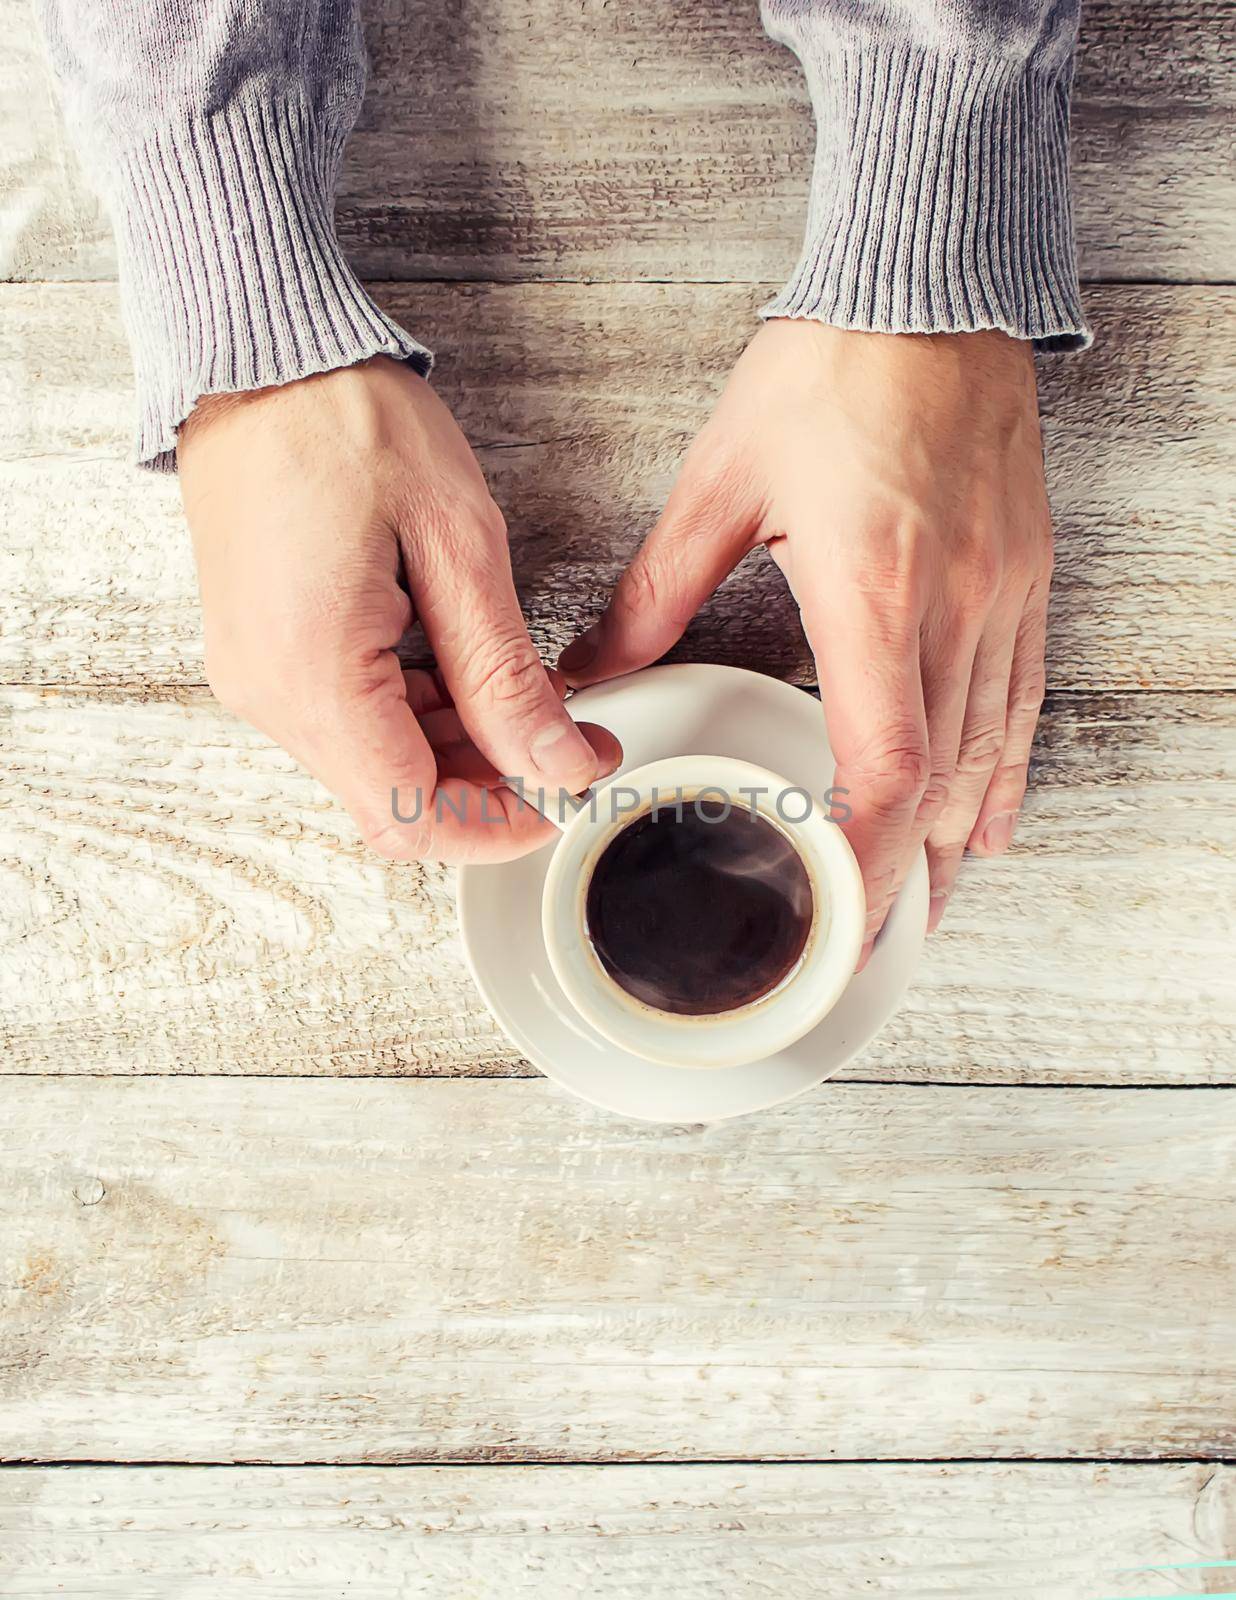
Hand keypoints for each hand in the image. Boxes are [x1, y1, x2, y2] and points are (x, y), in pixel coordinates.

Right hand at [180, 356, 619, 863]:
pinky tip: (464, 667)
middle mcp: (269, 693)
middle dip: (491, 785)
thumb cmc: (347, 420)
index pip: (414, 816)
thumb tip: (553, 763)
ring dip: (458, 749)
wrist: (256, 353)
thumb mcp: (457, 544)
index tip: (568, 789)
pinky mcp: (262, 652)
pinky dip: (416, 714)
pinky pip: (348, 720)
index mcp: (313, 676)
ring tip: (525, 690)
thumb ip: (503, 675)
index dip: (503, 825)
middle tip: (567, 736)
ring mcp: (257, 674)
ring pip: (374, 765)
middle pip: (392, 801)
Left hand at [559, 321, 1051, 958]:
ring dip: (962, 839)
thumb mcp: (721, 483)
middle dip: (910, 875)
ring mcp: (1000, 594)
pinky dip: (1007, 770)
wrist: (928, 285)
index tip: (840, 912)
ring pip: (991, 753)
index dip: (869, 856)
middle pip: (944, 784)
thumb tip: (589, 667)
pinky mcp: (1023, 575)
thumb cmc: (829, 373)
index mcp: (871, 593)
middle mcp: (950, 608)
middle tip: (873, 938)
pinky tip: (994, 814)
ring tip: (931, 903)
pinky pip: (1025, 698)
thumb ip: (654, 593)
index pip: (886, 766)